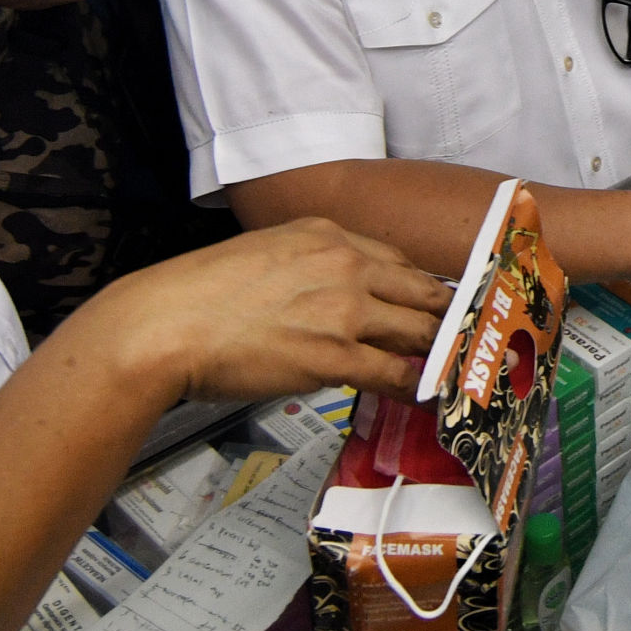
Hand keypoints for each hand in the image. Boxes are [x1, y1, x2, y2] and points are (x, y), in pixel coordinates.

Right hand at [105, 215, 447, 403]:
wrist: (166, 324)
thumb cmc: (199, 295)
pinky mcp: (333, 356)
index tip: (436, 305)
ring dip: (438, 353)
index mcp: (325, 234)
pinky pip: (395, 372)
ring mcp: (344, 310)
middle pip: (422, 291)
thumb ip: (305, 268)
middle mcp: (345, 263)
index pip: (397, 260)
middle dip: (447, 318)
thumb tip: (326, 299)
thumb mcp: (262, 253)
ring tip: (454, 370)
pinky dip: (415, 386)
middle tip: (463, 339)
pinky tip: (422, 396)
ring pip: (419, 330)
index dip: (422, 287)